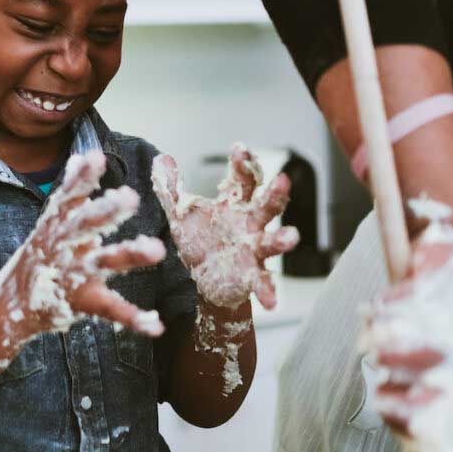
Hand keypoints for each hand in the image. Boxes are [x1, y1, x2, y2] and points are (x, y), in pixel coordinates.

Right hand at [0, 151, 167, 340]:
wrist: (12, 306)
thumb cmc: (42, 255)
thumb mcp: (52, 221)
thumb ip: (72, 190)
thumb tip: (83, 156)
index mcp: (57, 224)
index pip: (68, 196)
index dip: (81, 177)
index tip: (96, 156)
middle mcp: (64, 246)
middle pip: (85, 226)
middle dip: (106, 212)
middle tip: (130, 197)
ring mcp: (74, 274)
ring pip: (104, 263)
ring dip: (130, 255)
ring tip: (157, 250)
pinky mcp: (84, 301)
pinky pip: (112, 309)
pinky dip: (134, 318)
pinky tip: (156, 325)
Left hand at [151, 143, 299, 309]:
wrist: (206, 279)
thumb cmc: (201, 240)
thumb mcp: (182, 214)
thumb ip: (171, 188)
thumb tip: (161, 158)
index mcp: (236, 205)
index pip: (244, 179)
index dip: (243, 163)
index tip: (239, 149)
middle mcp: (251, 224)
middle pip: (266, 205)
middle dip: (275, 194)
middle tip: (283, 181)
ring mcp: (254, 250)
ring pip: (272, 242)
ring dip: (282, 240)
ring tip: (291, 237)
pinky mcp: (251, 276)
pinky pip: (262, 283)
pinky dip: (268, 291)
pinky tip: (271, 302)